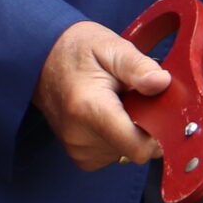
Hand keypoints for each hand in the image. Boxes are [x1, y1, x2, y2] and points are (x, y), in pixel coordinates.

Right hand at [33, 21, 170, 170]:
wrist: (40, 57)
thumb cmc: (77, 49)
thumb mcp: (110, 46)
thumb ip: (138, 66)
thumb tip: (161, 83)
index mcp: (91, 108)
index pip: (138, 148)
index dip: (159, 134)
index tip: (159, 111)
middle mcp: (80, 135)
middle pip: (134, 150)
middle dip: (144, 127)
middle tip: (133, 98)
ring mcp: (76, 148)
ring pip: (125, 154)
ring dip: (129, 132)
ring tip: (116, 104)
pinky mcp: (77, 154)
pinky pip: (111, 155)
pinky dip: (117, 139)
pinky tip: (107, 116)